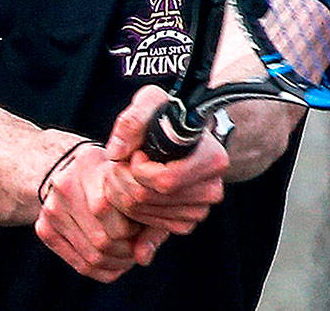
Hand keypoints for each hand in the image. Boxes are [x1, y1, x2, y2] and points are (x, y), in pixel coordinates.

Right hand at [34, 142, 148, 281]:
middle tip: (137, 243)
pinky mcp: (44, 228)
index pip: (111, 211)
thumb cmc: (116, 178)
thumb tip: (143, 258)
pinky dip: (103, 270)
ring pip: (92, 257)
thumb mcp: (136, 186)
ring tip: (127, 252)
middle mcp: (64, 184)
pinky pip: (80, 266)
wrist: (75, 170)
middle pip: (102, 239)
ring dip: (117, 262)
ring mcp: (51, 208)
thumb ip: (148, 219)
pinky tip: (113, 259)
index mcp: (89, 163)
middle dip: (127, 250)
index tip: (141, 224)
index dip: (134, 228)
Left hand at [102, 86, 227, 238]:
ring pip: (143, 214)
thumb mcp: (150, 102)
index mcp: (212, 159)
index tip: (135, 153)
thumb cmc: (167, 116)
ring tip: (125, 173)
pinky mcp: (186, 223)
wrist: (182, 135)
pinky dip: (131, 213)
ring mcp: (199, 210)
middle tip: (119, 163)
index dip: (138, 169)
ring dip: (122, 194)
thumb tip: (117, 153)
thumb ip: (132, 120)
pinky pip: (148, 227)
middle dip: (121, 180)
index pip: (164, 180)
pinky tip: (128, 195)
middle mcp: (211, 189)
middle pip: (147, 199)